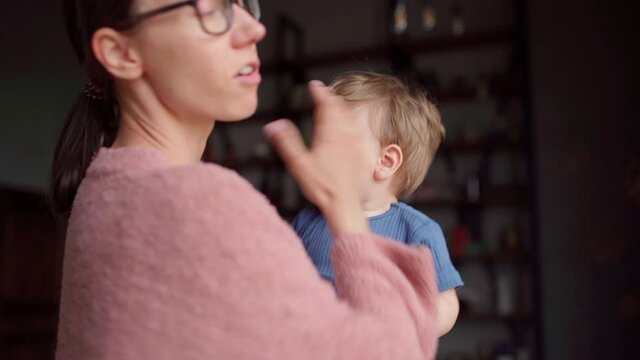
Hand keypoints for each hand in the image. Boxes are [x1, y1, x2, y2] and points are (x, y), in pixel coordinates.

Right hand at [263, 80, 368, 233]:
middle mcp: (344, 134)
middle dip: (331, 97)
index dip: (320, 92)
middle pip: (339, 108)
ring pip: (349, 118)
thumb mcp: (298, 164)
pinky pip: (356, 131)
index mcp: (329, 133)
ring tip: (336, 103)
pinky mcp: (360, 153)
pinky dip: (350, 122)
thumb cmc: (321, 186)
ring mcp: (354, 143)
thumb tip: (272, 125)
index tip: (315, 84)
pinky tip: (347, 127)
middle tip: (325, 91)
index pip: (325, 105)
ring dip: (342, 107)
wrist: (345, 203)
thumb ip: (286, 142)